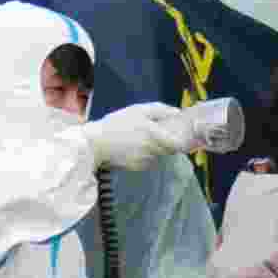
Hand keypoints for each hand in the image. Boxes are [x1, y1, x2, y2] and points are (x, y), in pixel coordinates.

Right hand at [78, 102, 195, 170]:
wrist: (96, 144)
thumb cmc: (116, 123)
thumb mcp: (138, 110)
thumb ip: (161, 110)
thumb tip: (178, 113)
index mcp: (153, 133)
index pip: (178, 144)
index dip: (181, 141)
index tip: (179, 135)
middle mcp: (151, 149)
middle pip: (168, 149)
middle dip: (166, 142)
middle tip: (153, 133)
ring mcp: (145, 160)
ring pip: (158, 154)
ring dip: (154, 148)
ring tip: (138, 138)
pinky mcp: (137, 167)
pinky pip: (147, 161)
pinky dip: (144, 155)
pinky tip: (132, 147)